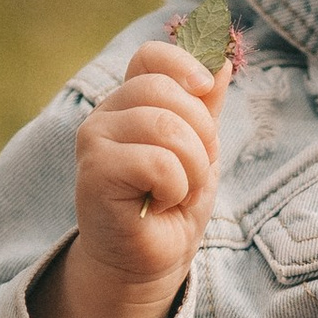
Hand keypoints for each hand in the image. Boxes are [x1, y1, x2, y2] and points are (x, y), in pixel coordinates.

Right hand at [34, 41, 230, 317]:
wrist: (148, 261)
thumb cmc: (171, 206)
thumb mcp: (200, 150)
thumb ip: (206, 106)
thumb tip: (223, 61)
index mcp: (130, 101)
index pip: (151, 57)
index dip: (184, 66)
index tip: (205, 91)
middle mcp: (106, 113)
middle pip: (168, 91)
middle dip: (201, 136)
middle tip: (190, 173)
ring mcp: (95, 139)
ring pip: (167, 128)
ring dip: (191, 169)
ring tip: (176, 192)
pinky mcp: (94, 171)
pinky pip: (158, 162)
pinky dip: (175, 188)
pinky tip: (159, 204)